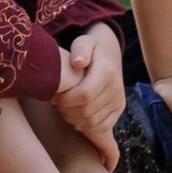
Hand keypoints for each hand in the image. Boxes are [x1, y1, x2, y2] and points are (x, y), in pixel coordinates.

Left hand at [55, 22, 124, 150]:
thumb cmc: (90, 48)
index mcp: (107, 71)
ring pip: (94, 123)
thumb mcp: (84, 40)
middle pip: (88, 112)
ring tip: (64, 111)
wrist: (109, 55)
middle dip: (67, 112)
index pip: (85, 95)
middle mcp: (116, 89)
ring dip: (75, 121)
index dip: (66, 100)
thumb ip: (80, 48)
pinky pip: (104, 129)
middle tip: (55, 105)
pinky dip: (89, 132)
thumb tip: (78, 62)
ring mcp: (118, 103)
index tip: (53, 98)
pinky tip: (81, 130)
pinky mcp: (117, 112)